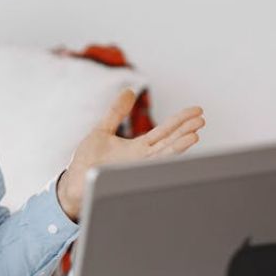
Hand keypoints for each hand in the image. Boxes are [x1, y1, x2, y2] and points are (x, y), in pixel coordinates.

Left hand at [56, 88, 204, 220]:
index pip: (164, 132)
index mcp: (138, 148)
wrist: (74, 184)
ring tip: (195, 134)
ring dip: (180, 145)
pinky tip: (173, 151)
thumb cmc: (87, 162)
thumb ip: (116, 112)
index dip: (180, 120)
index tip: (196, 111)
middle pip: (169, 141)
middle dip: (185, 130)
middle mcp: (142, 159)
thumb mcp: (102, 130)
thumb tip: (128, 91)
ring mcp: (137, 168)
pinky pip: (150, 166)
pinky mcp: (130, 175)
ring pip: (164, 155)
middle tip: (201, 118)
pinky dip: (162, 159)